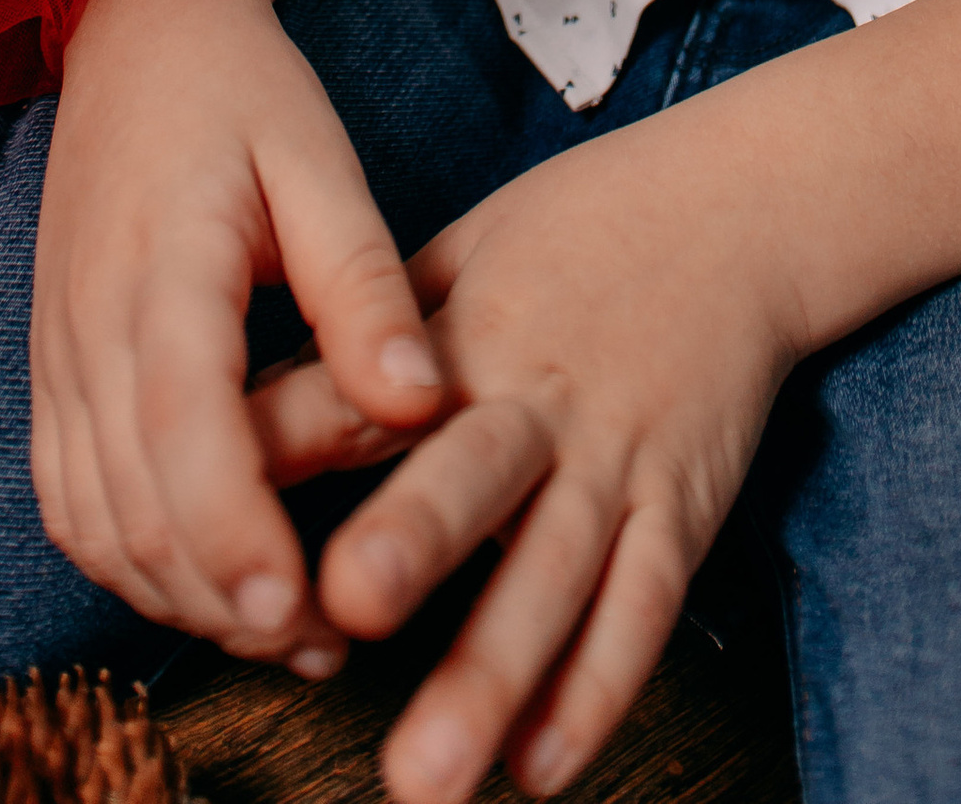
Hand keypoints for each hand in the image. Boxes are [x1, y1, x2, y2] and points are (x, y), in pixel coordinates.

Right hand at [29, 0, 443, 667]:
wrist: (140, 31)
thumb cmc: (243, 91)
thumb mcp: (322, 161)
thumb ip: (367, 286)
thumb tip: (421, 407)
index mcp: (163, 264)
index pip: (181, 426)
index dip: (233, 534)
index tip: (299, 611)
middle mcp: (89, 323)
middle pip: (133, 503)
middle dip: (223, 600)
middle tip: (327, 646)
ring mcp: (57, 352)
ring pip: (93, 520)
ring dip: (179, 595)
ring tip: (287, 632)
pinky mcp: (52, 369)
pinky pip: (70, 498)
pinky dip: (130, 560)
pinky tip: (208, 582)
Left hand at [253, 127, 802, 802]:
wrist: (746, 212)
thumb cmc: (584, 228)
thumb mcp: (466, 247)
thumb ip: (366, 331)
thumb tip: (247, 402)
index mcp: (466, 331)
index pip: (365, 388)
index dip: (292, 438)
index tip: (214, 492)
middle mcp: (541, 397)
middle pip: (473, 472)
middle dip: (413, 538)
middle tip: (343, 608)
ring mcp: (619, 458)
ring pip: (557, 572)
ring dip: (492, 675)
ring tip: (426, 774)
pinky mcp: (684, 507)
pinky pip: (642, 608)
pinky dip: (595, 693)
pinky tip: (538, 770)